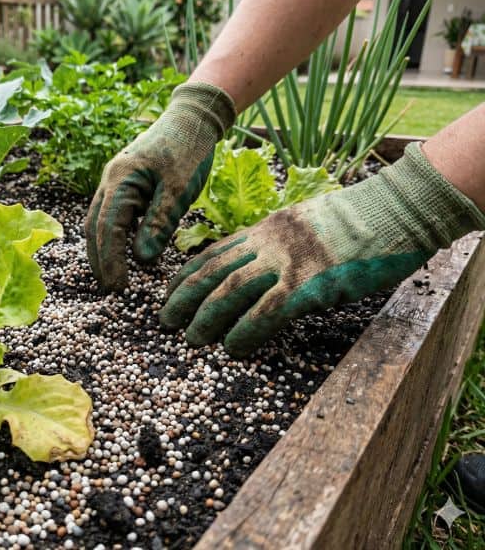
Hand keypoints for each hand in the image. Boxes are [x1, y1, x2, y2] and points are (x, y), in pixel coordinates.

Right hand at [85, 82, 234, 291]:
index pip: (108, 228)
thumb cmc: (189, 148)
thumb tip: (143, 259)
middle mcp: (110, 181)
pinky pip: (112, 214)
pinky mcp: (125, 184)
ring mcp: (115, 181)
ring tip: (113, 276)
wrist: (192, 117)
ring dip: (103, 250)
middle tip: (110, 290)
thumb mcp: (180, 187)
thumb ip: (161, 221)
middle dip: (100, 260)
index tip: (118, 288)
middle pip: (94, 227)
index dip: (111, 261)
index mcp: (120, 179)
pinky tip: (124, 252)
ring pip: (99, 221)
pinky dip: (114, 236)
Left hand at [160, 144, 484, 356]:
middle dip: (184, 298)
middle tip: (165, 320)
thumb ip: (278, 244)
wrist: (392, 210)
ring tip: (191, 339)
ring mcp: (286, 263)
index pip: (214, 252)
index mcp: (265, 228)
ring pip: (230, 292)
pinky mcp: (308, 284)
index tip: (169, 291)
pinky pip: (266, 312)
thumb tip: (263, 269)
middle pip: (212, 272)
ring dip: (206, 318)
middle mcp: (267, 243)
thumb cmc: (356, 219)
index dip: (187, 275)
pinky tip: (233, 348)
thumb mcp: (304, 223)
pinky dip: (245, 332)